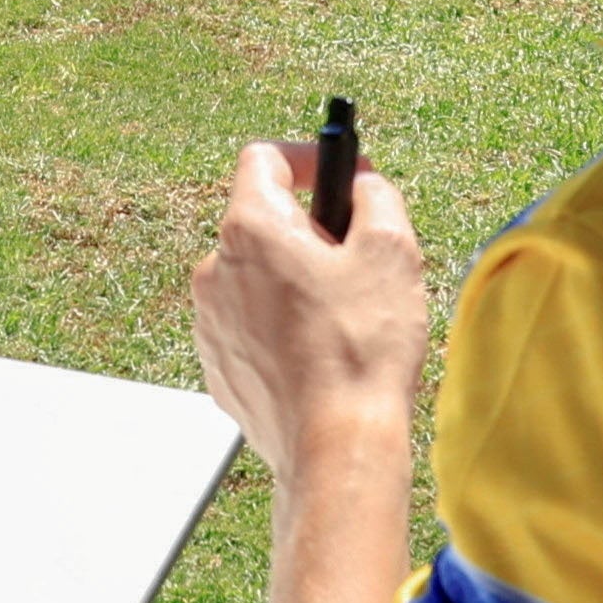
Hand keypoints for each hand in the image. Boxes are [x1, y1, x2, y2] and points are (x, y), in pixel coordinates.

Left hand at [186, 137, 428, 484]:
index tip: (344, 177)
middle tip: (358, 260)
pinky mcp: (218, 366)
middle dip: (311, 232)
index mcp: (250, 230)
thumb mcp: (391, 250)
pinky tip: (324, 356)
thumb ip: (376, 196)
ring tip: (347, 317)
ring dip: (297, 283)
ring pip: (258, 279)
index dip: (309, 158)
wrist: (335, 445)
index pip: (263, 159)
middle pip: (263, 224)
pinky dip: (284, 327)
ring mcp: (210, 322)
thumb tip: (363, 186)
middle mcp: (214, 270)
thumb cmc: (363, 346)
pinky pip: (252, 326)